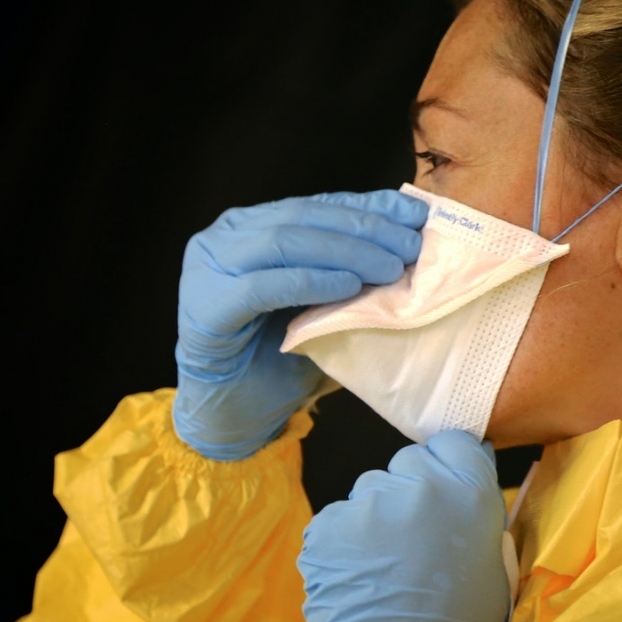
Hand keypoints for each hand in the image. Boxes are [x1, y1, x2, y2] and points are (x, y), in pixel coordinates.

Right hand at [173, 190, 427, 459]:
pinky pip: (262, 286)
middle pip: (303, 216)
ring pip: (284, 242)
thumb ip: (349, 270)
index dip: (369, 206)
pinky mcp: (206, 307)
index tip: (415, 215)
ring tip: (389, 268)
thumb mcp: (324, 304)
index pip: (319, 205)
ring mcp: (209, 269)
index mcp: (253, 226)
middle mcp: (226, 237)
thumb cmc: (281, 357)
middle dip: (364, 228)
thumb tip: (408, 243)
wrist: (235, 415)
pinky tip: (348, 287)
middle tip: (410, 246)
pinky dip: (310, 282)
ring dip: (345, 252)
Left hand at [298, 430, 510, 621]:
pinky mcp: (328, 525)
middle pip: (408, 462)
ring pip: (369, 489)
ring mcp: (369, 503)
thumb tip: (457, 482)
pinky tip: (358, 577)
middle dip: (409, 491)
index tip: (442, 487)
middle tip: (413, 538)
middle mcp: (420, 486)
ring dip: (375, 516)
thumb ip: (473, 512)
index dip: (446, 464)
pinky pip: (338, 519)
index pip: (453, 442)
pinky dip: (344, 543)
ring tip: (382, 566)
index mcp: (470, 493)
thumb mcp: (491, 563)